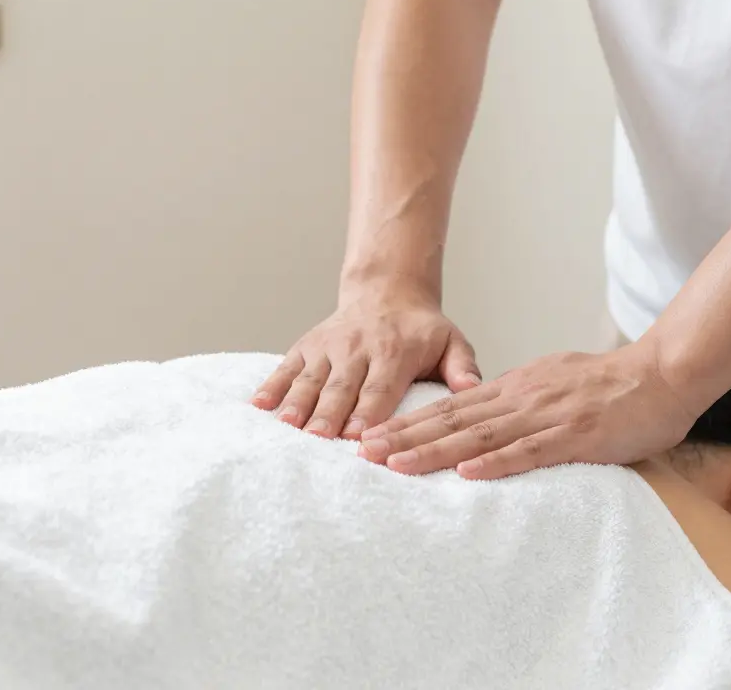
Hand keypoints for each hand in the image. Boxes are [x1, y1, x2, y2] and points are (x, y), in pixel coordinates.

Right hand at [252, 291, 480, 438]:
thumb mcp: (451, 341)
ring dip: (298, 404)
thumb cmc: (422, 330)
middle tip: (319, 440)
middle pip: (342, 387)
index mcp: (394, 352)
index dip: (369, 412)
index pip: (380, 387)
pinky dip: (272, 386)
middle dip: (330, 414)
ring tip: (287, 427)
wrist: (386, 291)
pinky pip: (287, 367)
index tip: (359, 437)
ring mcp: (328, 348)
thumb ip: (462, 368)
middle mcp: (357, 349)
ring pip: (311, 379)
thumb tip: (472, 390)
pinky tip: (259, 406)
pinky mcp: (307, 347)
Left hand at [356, 342, 697, 479]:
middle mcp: (521, 398)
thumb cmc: (610, 384)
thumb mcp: (552, 384)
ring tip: (396, 465)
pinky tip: (467, 473)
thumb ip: (519, 402)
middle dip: (405, 437)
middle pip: (452, 419)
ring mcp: (547, 415)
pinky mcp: (576, 434)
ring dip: (434, 451)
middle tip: (364, 453)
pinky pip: (530, 451)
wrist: (663, 372)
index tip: (374, 437)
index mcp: (514, 388)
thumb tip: (486, 419)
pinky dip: (496, 462)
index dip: (409, 423)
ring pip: (479, 435)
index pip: (451, 407)